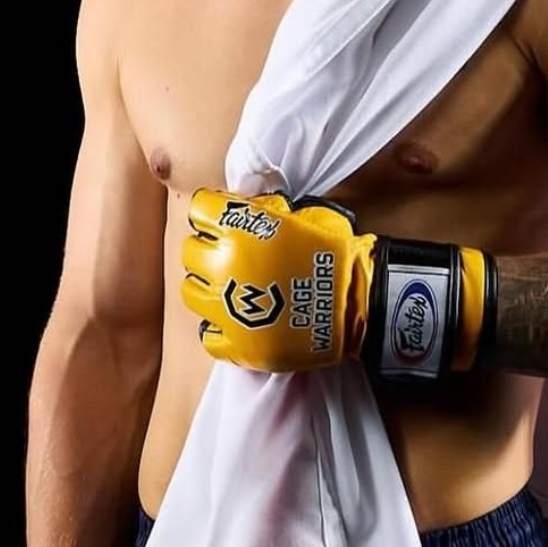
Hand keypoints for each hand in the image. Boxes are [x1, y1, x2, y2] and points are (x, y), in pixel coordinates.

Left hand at [180, 188, 497, 380]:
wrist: (358, 302)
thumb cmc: (333, 251)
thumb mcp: (302, 213)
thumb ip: (265, 208)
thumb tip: (243, 202)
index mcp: (239, 229)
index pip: (200, 209)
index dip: (212, 213)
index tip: (222, 218)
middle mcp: (224, 266)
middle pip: (190, 251)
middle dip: (206, 247)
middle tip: (227, 253)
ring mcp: (227, 308)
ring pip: (191, 292)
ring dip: (206, 285)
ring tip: (228, 287)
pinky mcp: (236, 344)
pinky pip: (207, 334)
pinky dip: (217, 326)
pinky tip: (236, 320)